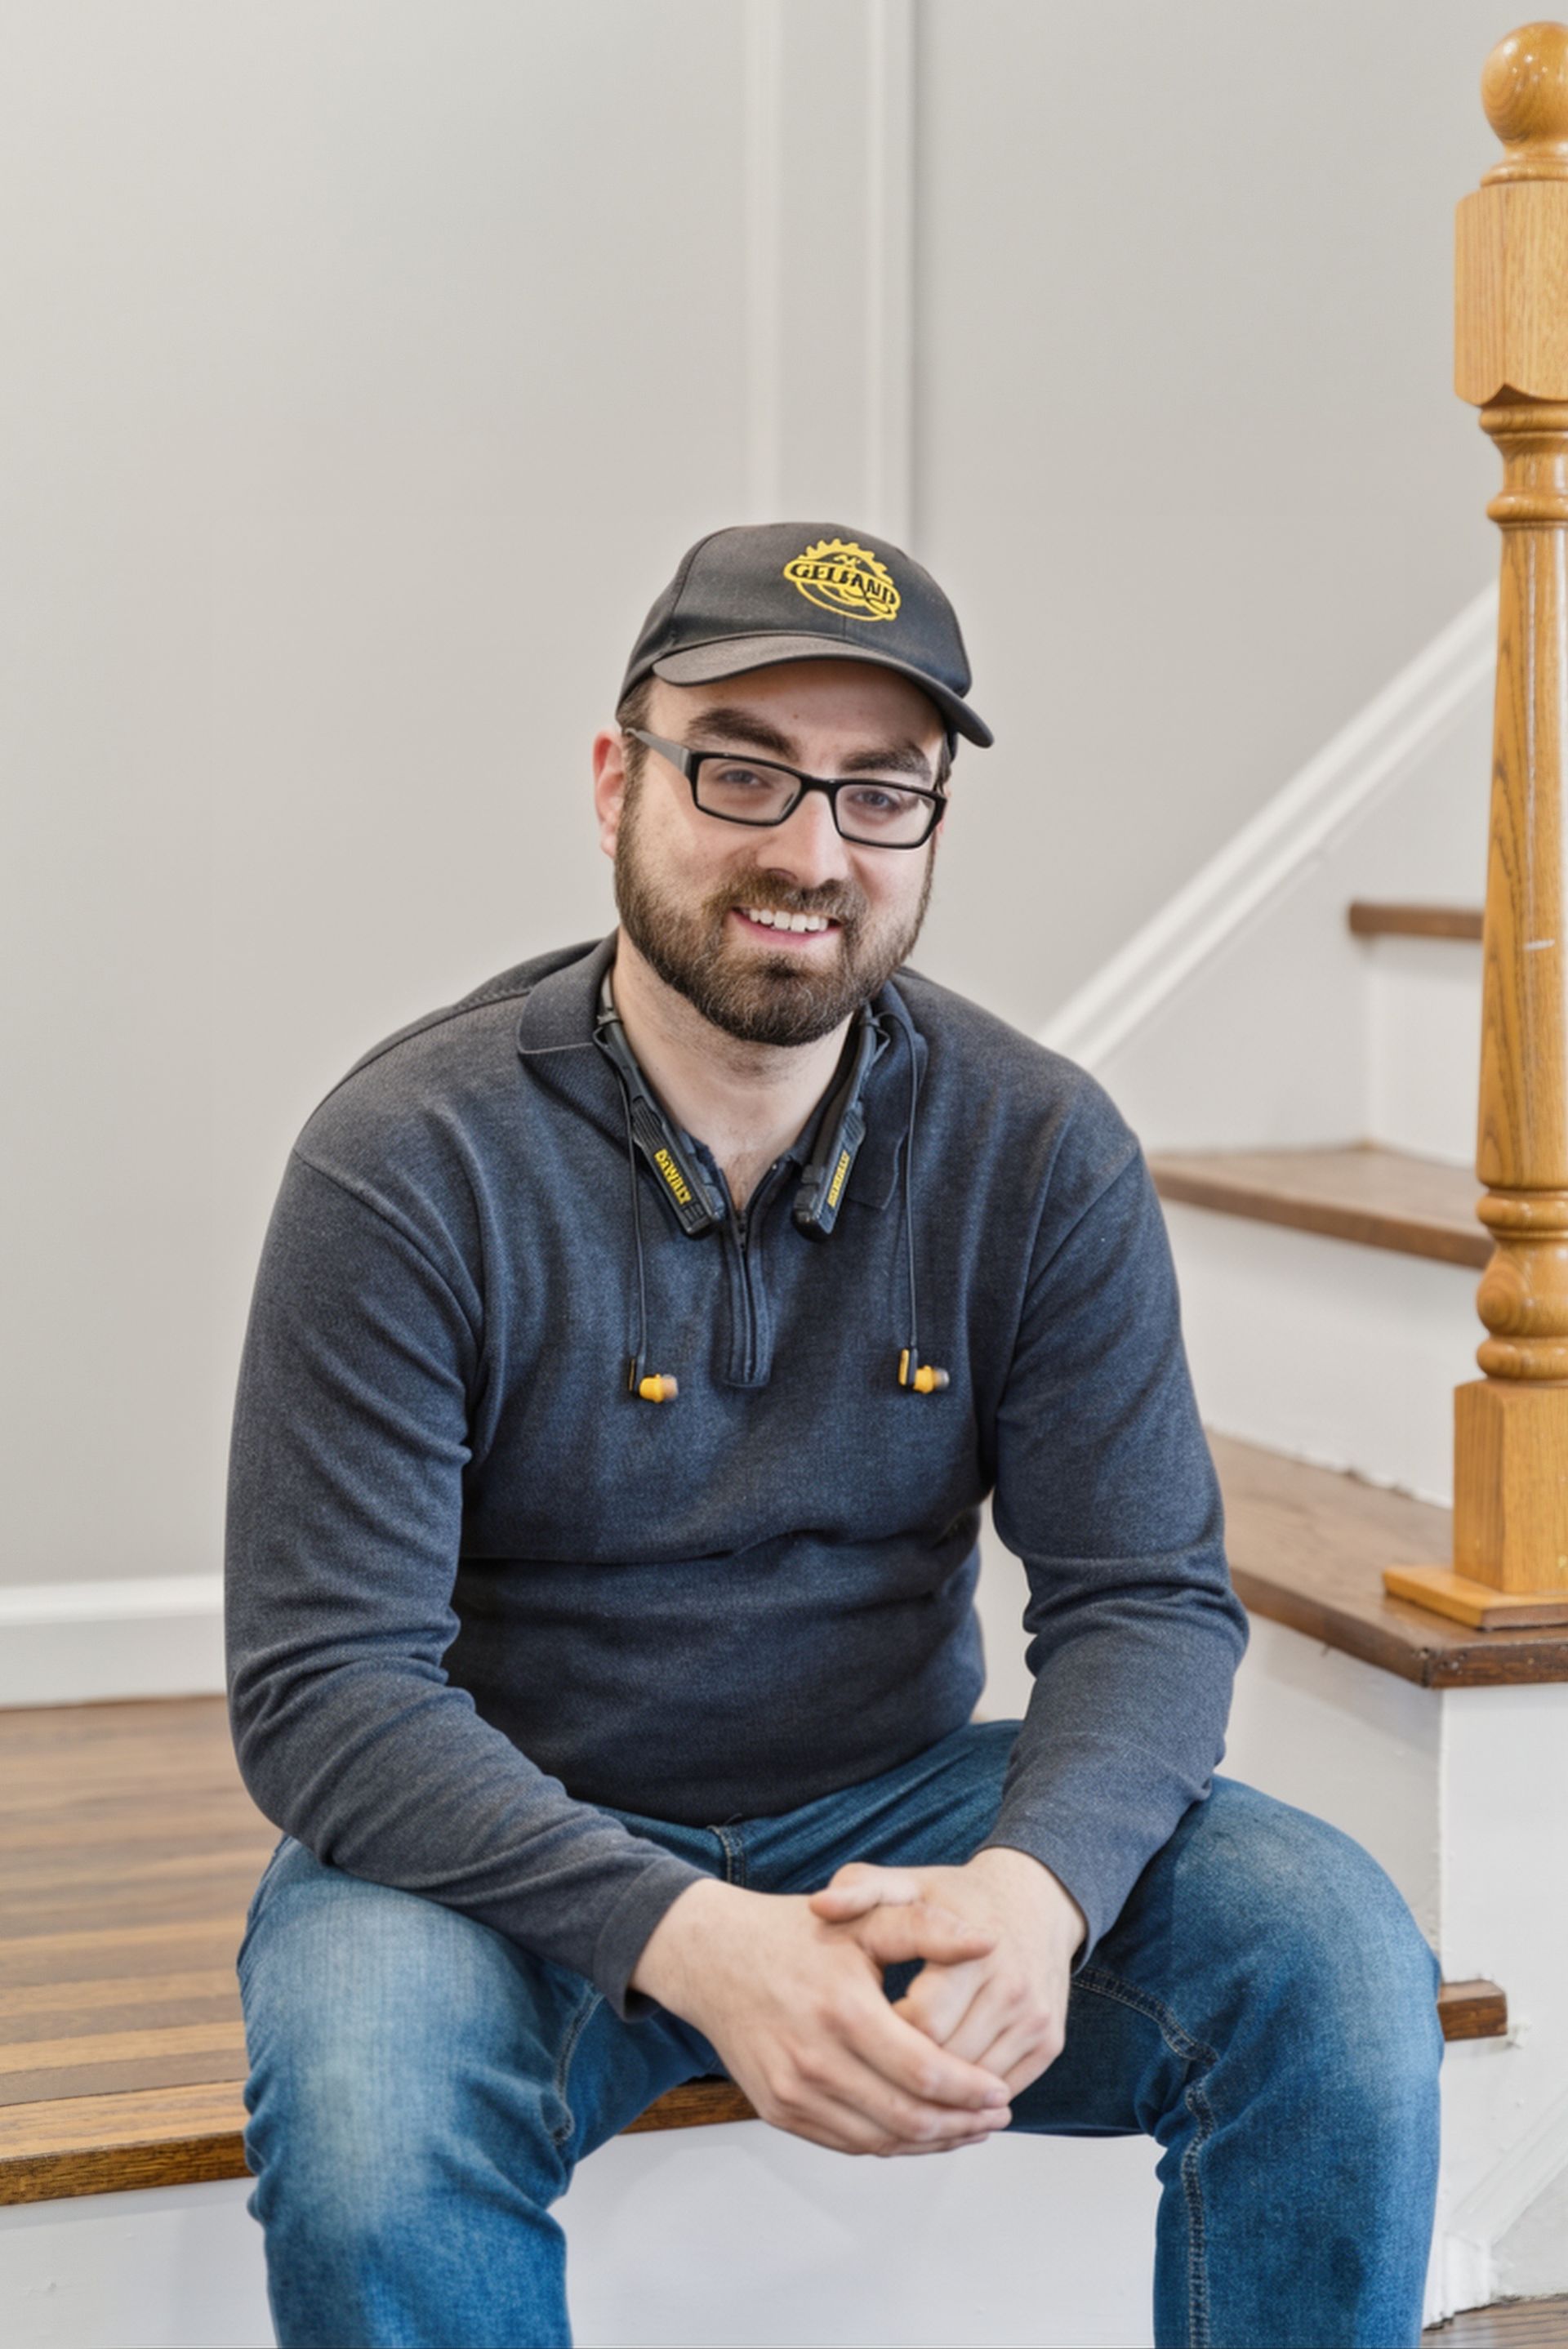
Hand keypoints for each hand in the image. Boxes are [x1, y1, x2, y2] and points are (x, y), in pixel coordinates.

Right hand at [629, 1875, 1015, 2156]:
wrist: (711, 1956)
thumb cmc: (793, 1933)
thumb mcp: (862, 1918)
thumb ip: (926, 1928)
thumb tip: (988, 1942)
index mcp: (843, 2010)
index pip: (924, 2072)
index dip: (970, 2090)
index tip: (1001, 2091)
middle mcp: (814, 2060)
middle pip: (907, 2117)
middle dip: (961, 2124)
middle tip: (997, 2116)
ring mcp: (792, 2092)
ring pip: (879, 2141)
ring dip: (931, 2143)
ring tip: (968, 2128)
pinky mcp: (778, 2109)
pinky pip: (846, 2143)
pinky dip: (890, 2145)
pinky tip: (919, 2130)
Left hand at [808, 1848, 1085, 2096]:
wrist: (1034, 1899)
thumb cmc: (959, 1896)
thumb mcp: (908, 1884)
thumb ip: (861, 1890)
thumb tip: (819, 1906)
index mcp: (972, 1954)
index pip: (920, 2025)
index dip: (882, 2037)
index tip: (858, 2035)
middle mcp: (1011, 1990)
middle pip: (947, 2063)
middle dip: (905, 2073)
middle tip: (869, 2070)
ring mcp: (1035, 2020)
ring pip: (975, 2087)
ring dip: (938, 2096)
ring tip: (896, 2085)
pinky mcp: (1049, 2043)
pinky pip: (1003, 2089)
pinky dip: (970, 2100)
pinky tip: (937, 2091)